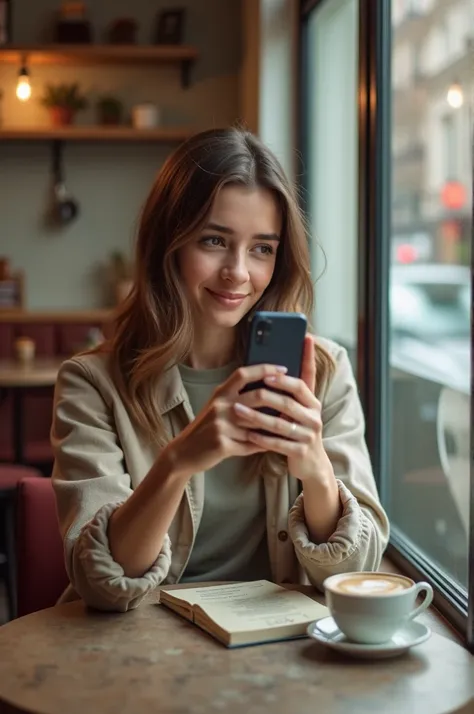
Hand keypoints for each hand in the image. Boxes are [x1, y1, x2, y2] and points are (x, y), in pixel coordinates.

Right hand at [164, 363, 288, 480]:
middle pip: (256, 396)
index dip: (264, 369)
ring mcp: (221, 425)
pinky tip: (275, 445)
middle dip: (278, 398)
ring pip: (258, 424)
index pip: (243, 373)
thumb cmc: (205, 428)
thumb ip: (236, 398)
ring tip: (291, 425)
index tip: (283, 369)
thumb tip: (265, 389)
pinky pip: (251, 444)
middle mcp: (220, 406)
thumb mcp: (217, 407)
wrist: (184, 452)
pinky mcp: (222, 444)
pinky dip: (264, 445)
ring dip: (275, 426)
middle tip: (296, 401)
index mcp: (220, 393)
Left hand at [233, 335, 333, 482]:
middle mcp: (313, 416)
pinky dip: (262, 438)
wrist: (312, 465)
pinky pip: (278, 443)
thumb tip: (270, 367)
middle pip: (290, 400)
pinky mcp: (301, 451)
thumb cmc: (298, 431)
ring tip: (237, 410)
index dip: (305, 359)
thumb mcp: (298, 411)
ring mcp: (308, 435)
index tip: (303, 340)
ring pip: (281, 423)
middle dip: (269, 392)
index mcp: (312, 402)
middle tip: (252, 385)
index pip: (306, 378)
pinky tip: (248, 434)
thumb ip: (289, 393)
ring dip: (257, 416)